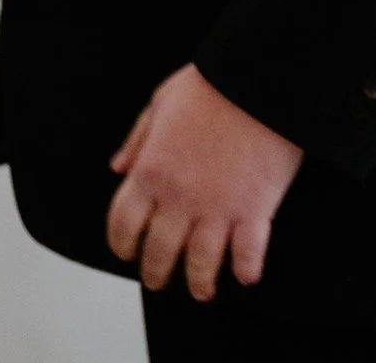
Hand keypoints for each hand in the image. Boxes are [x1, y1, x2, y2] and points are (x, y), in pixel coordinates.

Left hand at [106, 64, 303, 300]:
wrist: (258, 84)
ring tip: (201, 292)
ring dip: (199, 282)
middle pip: (159, 249)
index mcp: (150, 170)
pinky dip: (246, 269)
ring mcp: (218, 208)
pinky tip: (243, 278)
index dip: (121, 243)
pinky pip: (248, 253)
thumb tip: (117, 168)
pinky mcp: (256, 212)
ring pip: (202, 262)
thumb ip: (136, 141)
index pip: (123, 221)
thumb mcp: (158, 105)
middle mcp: (179, 198)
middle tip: (157, 282)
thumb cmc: (208, 88)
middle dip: (155, 272)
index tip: (124, 254)